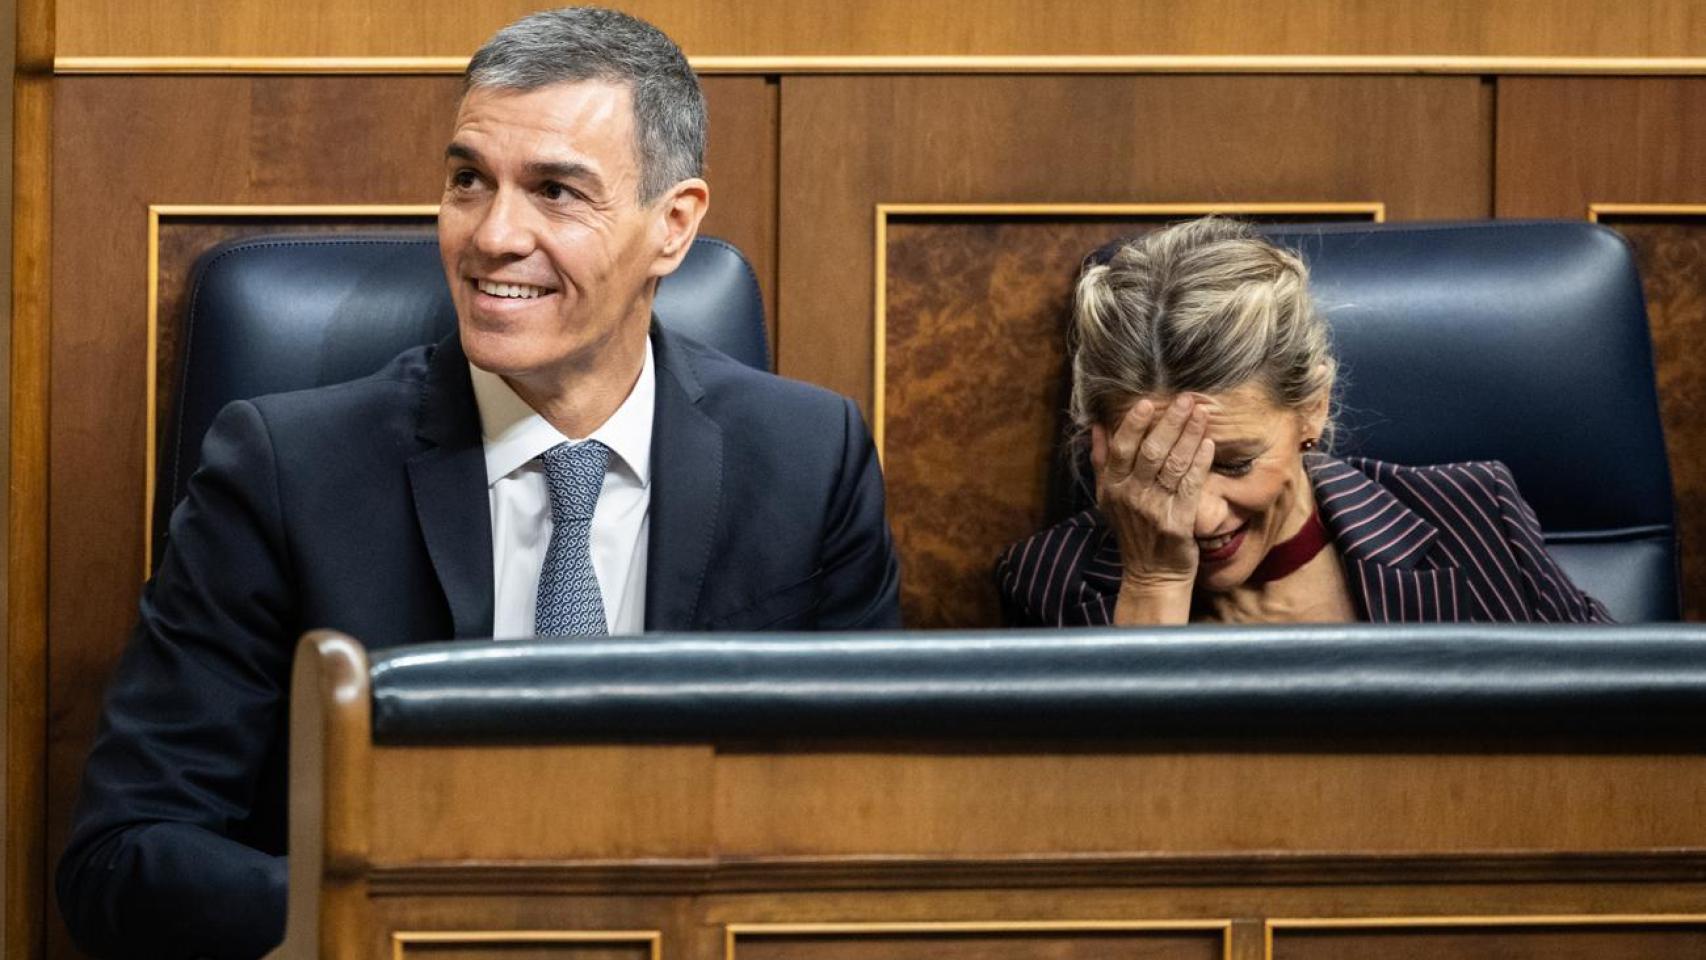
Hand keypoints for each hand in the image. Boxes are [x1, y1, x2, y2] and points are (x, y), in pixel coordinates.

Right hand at [1091, 396, 1213, 621]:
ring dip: (1189, 436)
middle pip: (1151, 451)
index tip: (1148, 402)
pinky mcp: (1178, 522)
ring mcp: (1154, 510)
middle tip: (1185, 399)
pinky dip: (1199, 463)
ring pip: (1173, 464)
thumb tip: (1096, 426)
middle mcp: (1131, 497)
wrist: (1151, 575)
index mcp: (1112, 488)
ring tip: (1201, 414)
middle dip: (1170, 422)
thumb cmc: (1133, 532)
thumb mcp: (1107, 498)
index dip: (1134, 424)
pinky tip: (1208, 444)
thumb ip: (1101, 461)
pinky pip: (1191, 486)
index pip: (1122, 449)